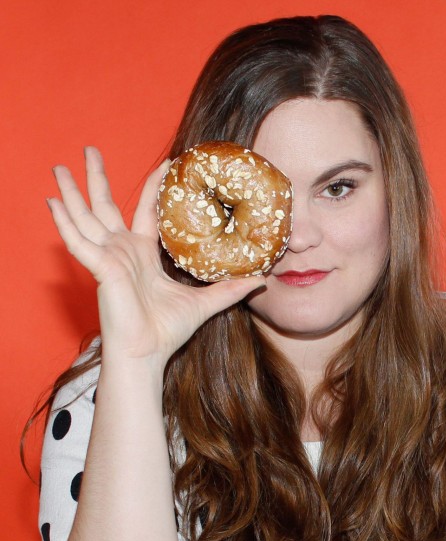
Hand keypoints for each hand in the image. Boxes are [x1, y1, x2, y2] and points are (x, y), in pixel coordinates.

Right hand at [48, 147, 265, 368]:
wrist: (147, 354)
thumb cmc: (168, 332)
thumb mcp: (206, 303)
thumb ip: (231, 288)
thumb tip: (262, 279)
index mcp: (142, 255)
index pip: (148, 212)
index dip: (155, 187)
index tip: (166, 164)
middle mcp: (122, 251)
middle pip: (105, 206)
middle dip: (97, 178)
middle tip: (90, 150)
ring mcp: (107, 258)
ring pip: (85, 217)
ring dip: (72, 192)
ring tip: (58, 166)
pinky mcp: (99, 267)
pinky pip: (77, 241)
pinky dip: (64, 222)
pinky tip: (51, 202)